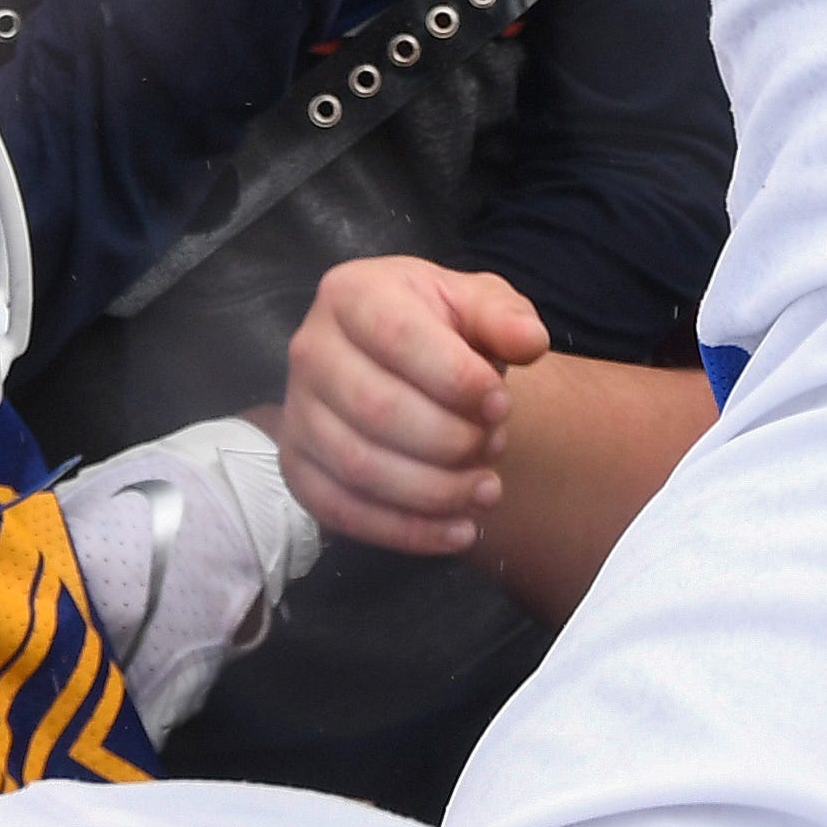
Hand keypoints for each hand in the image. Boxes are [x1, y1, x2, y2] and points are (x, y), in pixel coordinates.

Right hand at [278, 257, 549, 555]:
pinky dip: (405, 532)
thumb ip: (506, 318)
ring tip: (486, 490)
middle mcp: (310, 349)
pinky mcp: (297, 466)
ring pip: (359, 467)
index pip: (398, 338)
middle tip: (495, 446)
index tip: (501, 404)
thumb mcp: (478, 304)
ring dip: (434, 491)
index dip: (456, 379)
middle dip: (450, 440)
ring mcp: (297, 412)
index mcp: (350, 293)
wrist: (407, 365)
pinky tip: (459, 532)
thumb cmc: (442, 329)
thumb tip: (530, 342)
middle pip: (376, 409)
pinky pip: (341, 511)